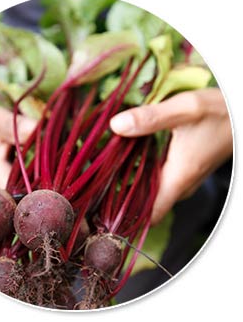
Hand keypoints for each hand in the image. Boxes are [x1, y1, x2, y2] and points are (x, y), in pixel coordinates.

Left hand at [110, 88, 232, 224]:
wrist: (242, 114)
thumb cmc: (221, 113)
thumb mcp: (185, 109)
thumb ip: (150, 118)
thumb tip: (116, 126)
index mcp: (179, 178)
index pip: (150, 214)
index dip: (124, 215)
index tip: (100, 206)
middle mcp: (180, 185)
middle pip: (144, 204)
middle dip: (118, 194)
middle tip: (96, 177)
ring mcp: (182, 179)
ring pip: (149, 192)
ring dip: (127, 181)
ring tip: (105, 166)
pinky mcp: (182, 170)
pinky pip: (156, 180)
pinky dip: (139, 172)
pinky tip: (126, 156)